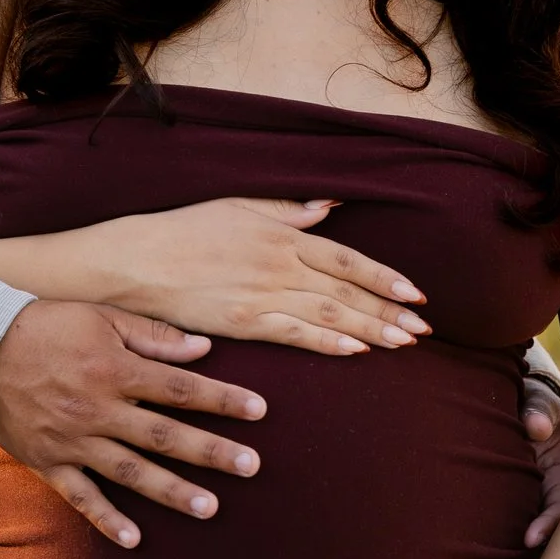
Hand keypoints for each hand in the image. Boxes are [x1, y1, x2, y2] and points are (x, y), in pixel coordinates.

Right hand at [0, 299, 266, 548]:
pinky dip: (106, 519)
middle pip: (164, 434)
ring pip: (130, 471)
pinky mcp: (48, 463)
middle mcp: (98, 409)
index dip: (222, 400)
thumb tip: (203, 349)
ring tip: (210, 508)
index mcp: (115, 369)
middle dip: (211, 451)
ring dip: (172, 490)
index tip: (260, 411)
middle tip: (252, 467)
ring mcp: (73, 440)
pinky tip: (134, 539)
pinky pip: (80, 497)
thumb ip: (153, 335)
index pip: (181, 389)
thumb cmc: (46, 326)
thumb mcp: (100, 317)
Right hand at [84, 197, 431, 354]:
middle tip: (424, 328)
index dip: (385, 277)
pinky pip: (293, 335)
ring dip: (370, 330)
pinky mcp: (242, 324)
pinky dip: (327, 343)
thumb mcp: (237, 207)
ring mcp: (261, 296)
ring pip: (328, 316)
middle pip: (346, 291)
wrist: (135, 260)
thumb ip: (287, 209)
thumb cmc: (183, 230)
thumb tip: (329, 207)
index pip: (346, 259)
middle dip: (389, 310)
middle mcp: (278, 265)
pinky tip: (355, 352)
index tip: (416, 292)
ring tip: (404, 342)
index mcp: (280, 235)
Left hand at [515, 376, 559, 558]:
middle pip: (559, 539)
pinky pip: (528, 543)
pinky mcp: (532, 515)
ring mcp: (545, 509)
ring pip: (544, 548)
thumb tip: (534, 426)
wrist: (530, 412)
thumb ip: (538, 410)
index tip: (528, 539)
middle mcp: (559, 498)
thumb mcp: (541, 402)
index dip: (549, 523)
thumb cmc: (536, 407)